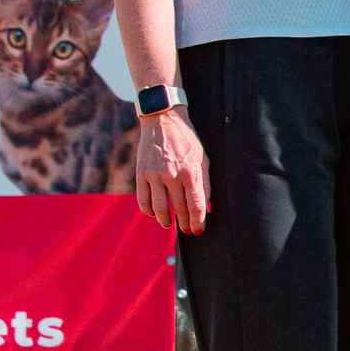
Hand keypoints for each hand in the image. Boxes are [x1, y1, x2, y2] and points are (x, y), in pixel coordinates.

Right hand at [136, 107, 209, 233]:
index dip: (198, 222)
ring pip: (159, 209)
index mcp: (191, 172)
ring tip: (169, 223)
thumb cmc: (187, 140)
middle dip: (184, 224)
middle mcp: (172, 175)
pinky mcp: (141, 173)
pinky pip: (143, 200)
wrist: (163, 120)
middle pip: (179, 209)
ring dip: (165, 221)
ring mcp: (155, 175)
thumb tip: (208, 208)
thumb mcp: (203, 158)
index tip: (198, 230)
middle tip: (187, 230)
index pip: (196, 205)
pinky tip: (154, 213)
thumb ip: (206, 184)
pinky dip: (148, 211)